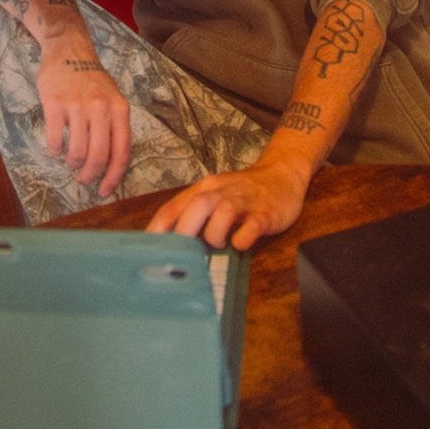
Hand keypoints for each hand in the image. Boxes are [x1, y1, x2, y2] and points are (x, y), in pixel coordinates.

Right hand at [37, 43, 130, 197]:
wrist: (68, 49)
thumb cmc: (92, 80)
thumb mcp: (113, 98)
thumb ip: (114, 127)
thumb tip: (111, 165)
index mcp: (120, 109)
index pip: (121, 152)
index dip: (113, 177)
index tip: (104, 191)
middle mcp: (101, 108)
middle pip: (98, 157)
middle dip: (89, 176)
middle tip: (82, 179)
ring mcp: (77, 105)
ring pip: (77, 152)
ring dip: (72, 163)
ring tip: (70, 160)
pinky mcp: (55, 103)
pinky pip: (56, 139)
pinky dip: (55, 150)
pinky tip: (56, 147)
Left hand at [145, 157, 310, 249]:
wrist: (282, 174)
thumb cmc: (243, 192)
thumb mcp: (215, 196)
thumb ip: (194, 214)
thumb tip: (169, 241)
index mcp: (205, 189)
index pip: (175, 205)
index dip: (159, 226)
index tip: (147, 247)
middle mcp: (222, 192)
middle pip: (196, 206)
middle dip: (184, 231)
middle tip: (179, 254)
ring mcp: (244, 201)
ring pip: (223, 212)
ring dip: (215, 234)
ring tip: (219, 245)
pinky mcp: (266, 212)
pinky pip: (252, 226)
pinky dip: (242, 239)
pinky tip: (240, 245)